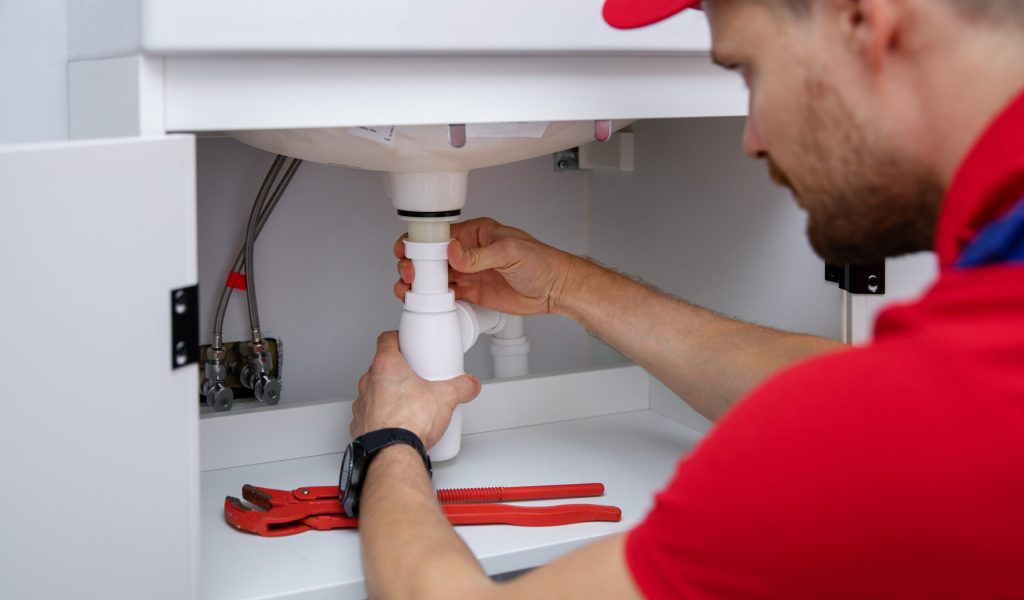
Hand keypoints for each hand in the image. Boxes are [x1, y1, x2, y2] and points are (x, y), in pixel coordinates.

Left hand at [350, 331, 480, 448]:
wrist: (392, 454)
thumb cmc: (408, 423)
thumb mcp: (445, 398)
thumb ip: (461, 387)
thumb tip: (469, 385)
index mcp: (386, 366)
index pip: (387, 339)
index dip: (398, 338)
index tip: (407, 342)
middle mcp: (369, 382)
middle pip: (382, 367)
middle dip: (399, 371)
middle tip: (416, 378)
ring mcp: (362, 404)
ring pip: (374, 391)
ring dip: (388, 395)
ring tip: (409, 404)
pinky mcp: (359, 424)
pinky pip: (370, 414)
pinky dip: (381, 416)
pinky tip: (397, 424)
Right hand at [394, 217, 578, 315]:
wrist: (554, 289)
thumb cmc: (540, 262)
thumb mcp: (510, 251)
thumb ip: (479, 254)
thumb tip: (453, 251)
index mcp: (476, 233)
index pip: (440, 235)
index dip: (419, 242)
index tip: (405, 250)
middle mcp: (468, 252)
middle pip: (431, 257)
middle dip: (415, 264)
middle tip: (409, 273)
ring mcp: (469, 273)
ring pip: (435, 277)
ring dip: (419, 283)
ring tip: (408, 289)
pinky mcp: (472, 293)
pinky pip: (446, 295)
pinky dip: (432, 298)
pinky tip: (424, 301)